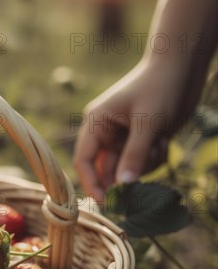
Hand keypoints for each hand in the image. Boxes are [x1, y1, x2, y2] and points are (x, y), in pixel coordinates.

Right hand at [73, 55, 203, 203]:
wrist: (184, 66)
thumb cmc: (160, 86)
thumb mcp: (148, 122)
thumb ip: (134, 155)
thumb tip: (124, 186)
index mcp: (96, 123)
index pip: (84, 159)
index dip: (90, 182)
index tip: (104, 202)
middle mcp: (105, 133)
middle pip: (104, 169)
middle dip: (123, 177)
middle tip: (137, 191)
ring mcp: (123, 139)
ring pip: (126, 170)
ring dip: (144, 165)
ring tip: (158, 144)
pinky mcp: (140, 142)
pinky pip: (141, 165)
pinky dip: (154, 160)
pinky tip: (164, 141)